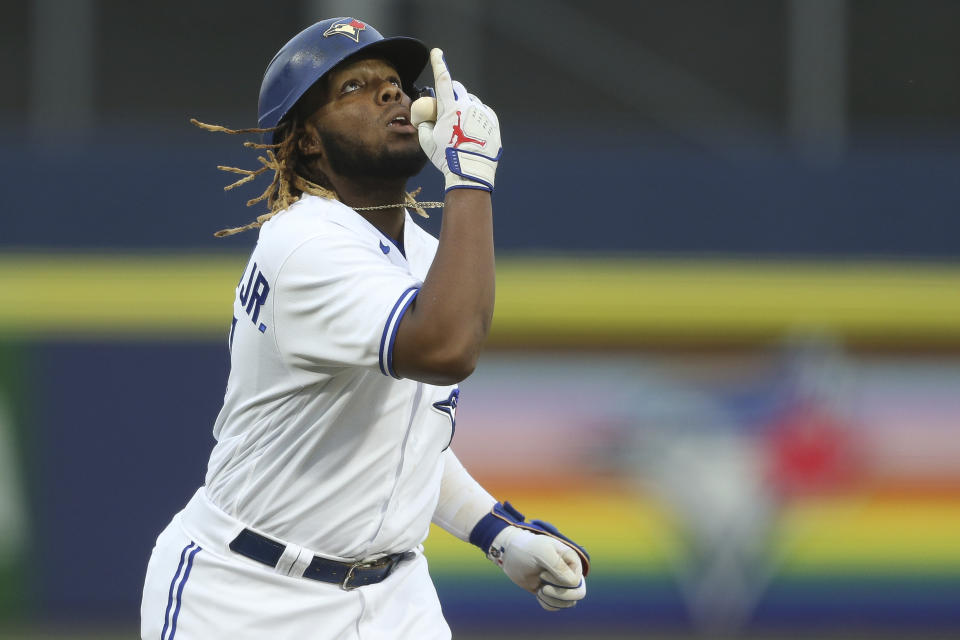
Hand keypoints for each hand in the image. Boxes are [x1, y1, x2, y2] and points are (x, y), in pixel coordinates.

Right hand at [411, 48, 501, 191]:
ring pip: (471, 102)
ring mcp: (482, 113)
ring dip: (464, 109)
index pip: (442, 81)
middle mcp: (468, 106)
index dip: (439, 64)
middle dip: (452, 93)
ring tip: (461, 130)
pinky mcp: (492, 121)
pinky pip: (483, 112)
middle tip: (447, 109)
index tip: (437, 52)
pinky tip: (472, 132)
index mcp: (450, 108)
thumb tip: (427, 117)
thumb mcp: (427, 141)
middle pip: (458, 89)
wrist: (471, 172)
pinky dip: (476, 117)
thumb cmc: (446, 157)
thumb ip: (425, 123)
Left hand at [488, 526, 586, 610]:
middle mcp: (570, 572)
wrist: (511, 555)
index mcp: (572, 560)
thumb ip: (558, 566)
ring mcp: (562, 583)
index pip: (576, 581)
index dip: (560, 582)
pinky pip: (557, 606)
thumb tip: (573, 583)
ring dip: (552, 600)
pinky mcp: (552, 592)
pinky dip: (547, 604)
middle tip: (543, 589)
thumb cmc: (527, 549)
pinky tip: (538, 593)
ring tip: (540, 590)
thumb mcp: (541, 552)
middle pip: (578, 594)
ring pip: (569, 603)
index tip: (543, 573)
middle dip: (559, 595)